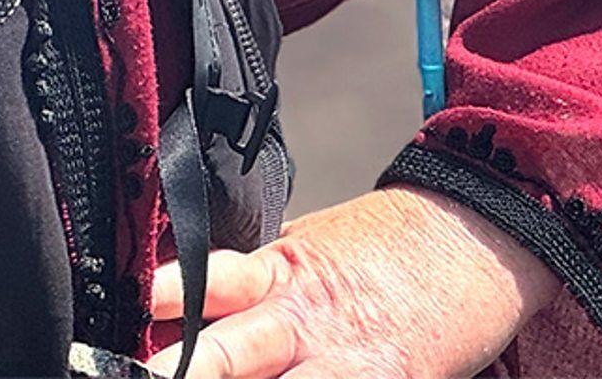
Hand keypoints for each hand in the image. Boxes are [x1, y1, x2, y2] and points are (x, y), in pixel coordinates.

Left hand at [145, 188, 558, 377]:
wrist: (474, 237)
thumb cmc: (378, 248)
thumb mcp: (304, 248)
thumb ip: (251, 282)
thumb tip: (176, 302)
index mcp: (278, 270)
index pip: (209, 279)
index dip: (165, 294)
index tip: (127, 308)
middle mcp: (305, 321)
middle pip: (227, 354)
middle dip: (183, 370)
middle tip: (134, 374)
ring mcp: (350, 367)